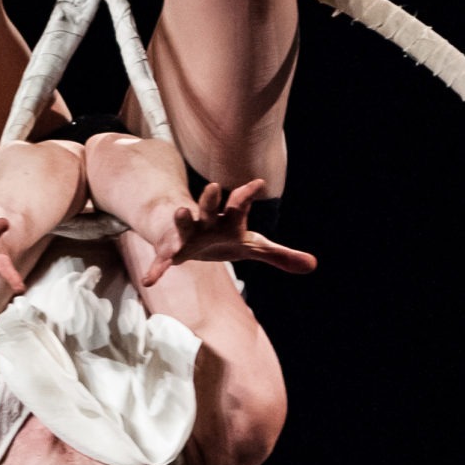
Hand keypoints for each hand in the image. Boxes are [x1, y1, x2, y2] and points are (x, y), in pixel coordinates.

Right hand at [139, 179, 317, 285]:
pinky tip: (151, 281)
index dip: (247, 195)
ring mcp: (188, 234)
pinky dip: (157, 269)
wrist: (190, 236)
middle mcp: (207, 221)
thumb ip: (279, 255)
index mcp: (229, 220)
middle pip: (209, 208)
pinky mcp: (173, 250)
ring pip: (184, 223)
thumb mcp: (253, 247)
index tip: (258, 183)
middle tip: (213, 186)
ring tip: (180, 211)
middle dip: (210, 199)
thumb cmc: (224, 238)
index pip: (239, 204)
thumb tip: (313, 265)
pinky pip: (163, 260)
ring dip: (182, 219)